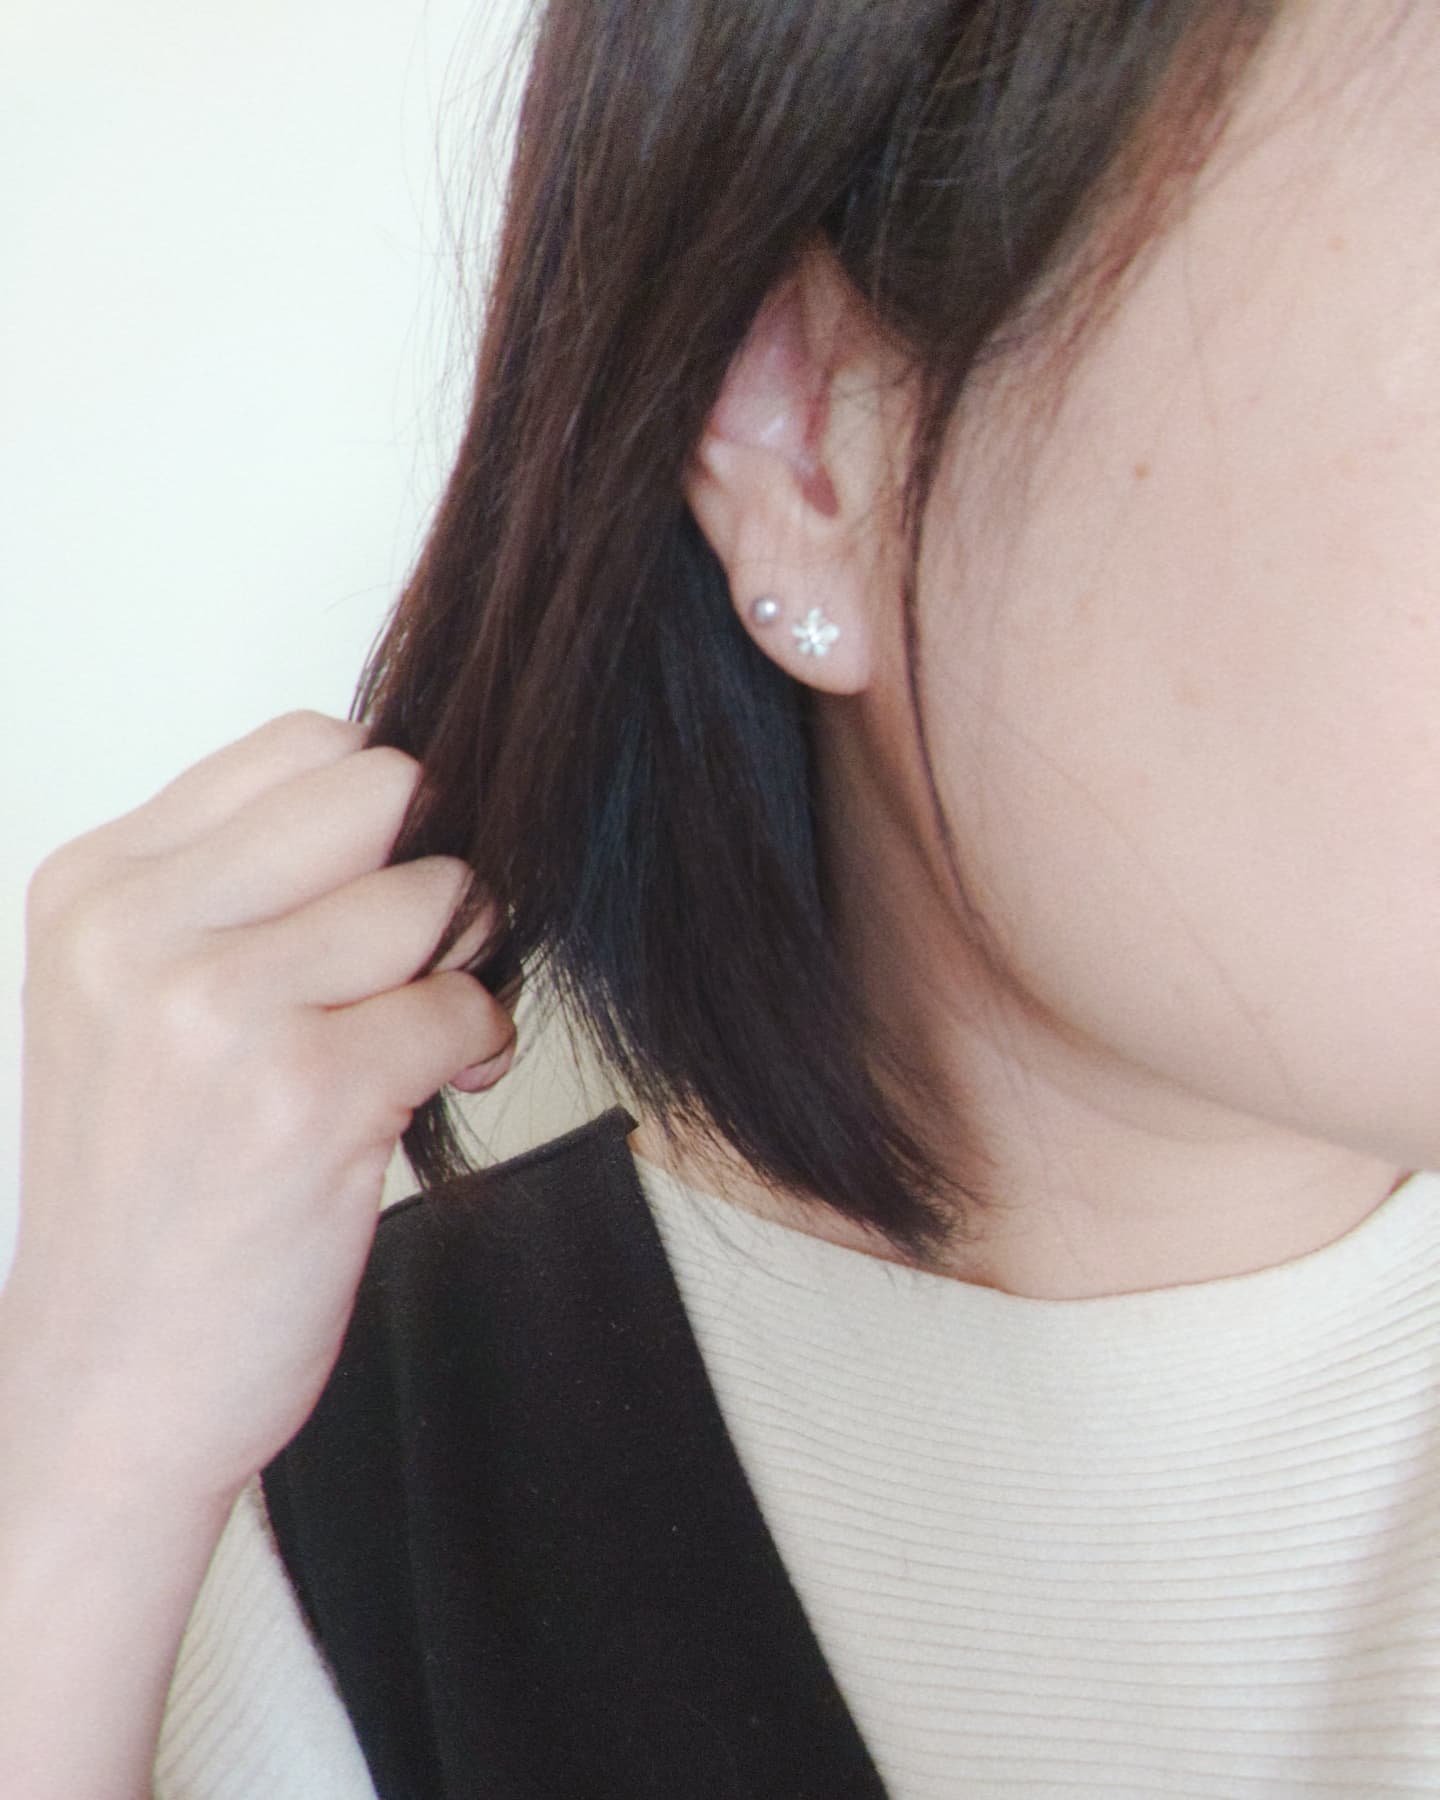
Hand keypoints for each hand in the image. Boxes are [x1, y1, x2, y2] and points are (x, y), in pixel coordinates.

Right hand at [9, 709, 515, 1507]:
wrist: (107, 1385)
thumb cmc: (150, 1194)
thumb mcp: (136, 1005)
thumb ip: (245, 890)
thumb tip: (411, 801)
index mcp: (97, 887)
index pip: (305, 745)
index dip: (381, 816)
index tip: (378, 894)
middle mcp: (139, 930)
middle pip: (383, 789)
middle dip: (431, 868)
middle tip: (417, 955)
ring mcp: (215, 1011)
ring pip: (436, 894)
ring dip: (458, 964)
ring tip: (412, 1038)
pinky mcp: (302, 1096)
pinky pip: (461, 1006)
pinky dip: (476, 1046)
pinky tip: (428, 1089)